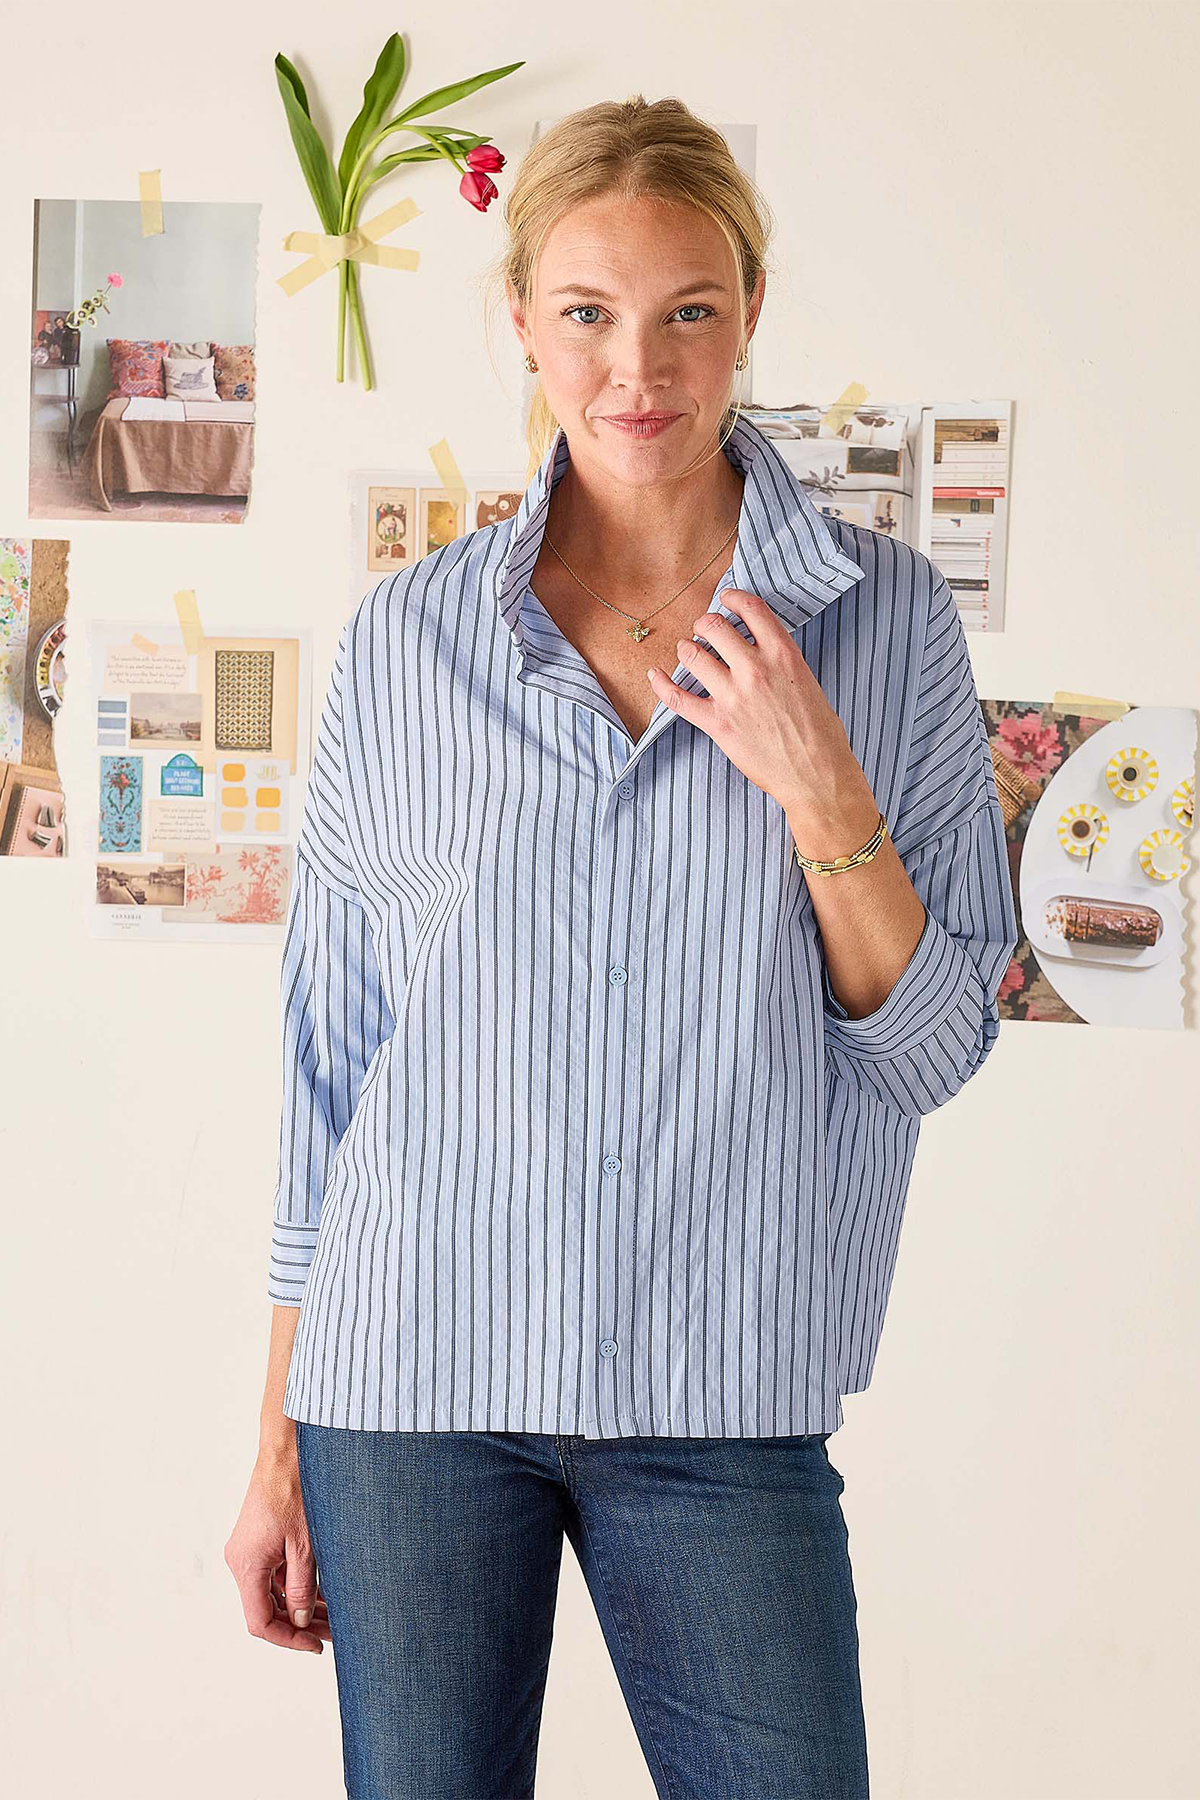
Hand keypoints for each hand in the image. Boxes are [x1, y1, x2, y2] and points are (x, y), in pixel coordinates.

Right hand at [224, 1442, 329, 1652]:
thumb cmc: (295, 1490)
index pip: (261, 1621)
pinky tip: (323, 1593)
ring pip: (273, 1592)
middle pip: (267, 1608)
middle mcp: (241, 1560)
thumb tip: (299, 1620)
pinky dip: (296, 1585)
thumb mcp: (305, 1545)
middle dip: (299, 1625)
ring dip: (300, 1606)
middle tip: (333, 1634)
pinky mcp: (259, 1539)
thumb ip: (301, 1587)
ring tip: (334, 1617)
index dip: (288, 1639)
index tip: (315, 1646)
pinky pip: (275, 1573)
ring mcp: (249, 1550)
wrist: (286, 1449)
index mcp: (246, 1565)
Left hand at [646, 588, 879, 855]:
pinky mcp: (717, 723)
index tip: (725, 600)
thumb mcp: (807, 682)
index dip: (733, 598)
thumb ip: (781, 662)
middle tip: (703, 630)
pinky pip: (677, 698)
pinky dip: (660, 684)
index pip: (751, 609)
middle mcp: (755, 669)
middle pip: (714, 627)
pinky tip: (653, 675)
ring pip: (692, 655)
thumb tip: (759, 652)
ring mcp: (733, 696)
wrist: (817, 774)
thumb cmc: (820, 733)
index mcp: (783, 654)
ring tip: (687, 652)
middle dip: (704, 624)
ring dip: (686, 649)